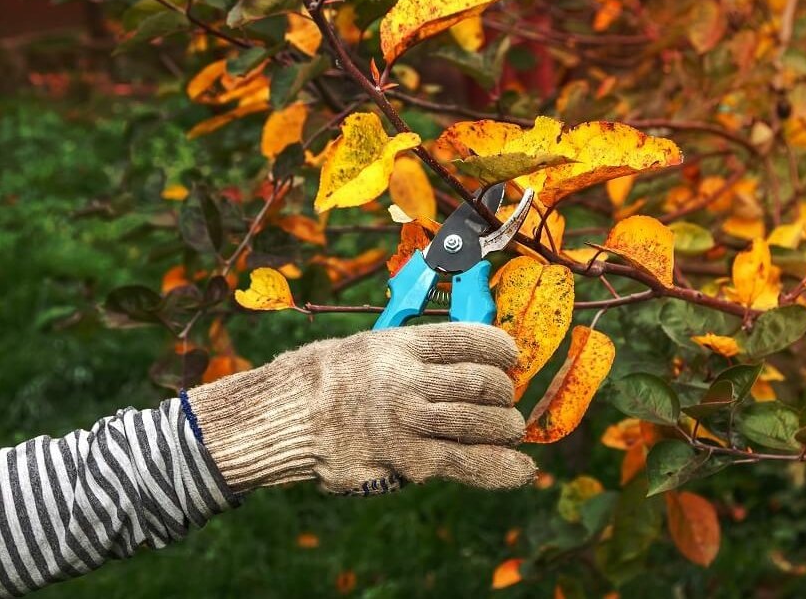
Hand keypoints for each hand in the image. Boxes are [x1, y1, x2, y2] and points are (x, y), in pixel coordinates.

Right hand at [186, 323, 536, 494]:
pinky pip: (468, 463)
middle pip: (484, 383)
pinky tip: (522, 467)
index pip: (471, 338)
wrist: (282, 419)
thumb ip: (410, 353)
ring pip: (484, 422)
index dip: (502, 348)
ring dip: (506, 427)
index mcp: (401, 344)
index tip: (510, 355)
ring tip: (509, 429)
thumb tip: (456, 357)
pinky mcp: (410, 460)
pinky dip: (503, 467)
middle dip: (504, 393)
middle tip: (504, 400)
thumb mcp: (364, 346)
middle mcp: (411, 379)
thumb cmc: (320, 381)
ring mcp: (412, 421)